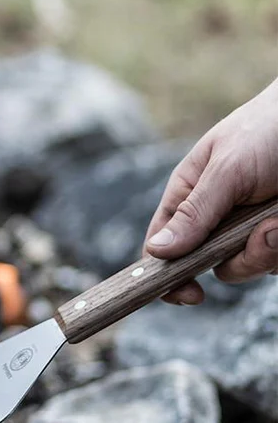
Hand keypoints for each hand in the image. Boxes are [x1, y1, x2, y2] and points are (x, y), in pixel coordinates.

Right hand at [144, 78, 277, 304]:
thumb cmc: (270, 128)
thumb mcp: (227, 169)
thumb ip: (194, 212)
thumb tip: (157, 252)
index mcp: (188, 198)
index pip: (162, 248)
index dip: (167, 276)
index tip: (188, 294)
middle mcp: (214, 218)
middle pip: (209, 265)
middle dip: (240, 258)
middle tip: (263, 235)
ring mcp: (247, 228)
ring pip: (248, 265)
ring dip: (269, 249)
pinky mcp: (274, 233)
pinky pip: (274, 259)